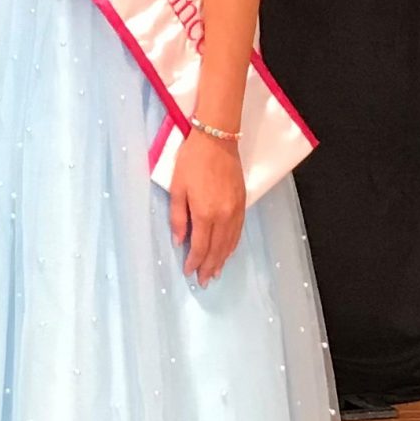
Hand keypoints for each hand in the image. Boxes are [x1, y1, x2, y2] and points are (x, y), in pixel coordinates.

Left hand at [168, 128, 246, 282]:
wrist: (217, 139)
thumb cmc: (192, 161)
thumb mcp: (177, 188)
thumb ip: (178, 217)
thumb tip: (179, 241)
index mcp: (205, 213)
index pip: (200, 246)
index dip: (194, 262)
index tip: (189, 273)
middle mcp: (223, 216)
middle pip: (217, 249)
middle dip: (209, 267)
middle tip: (204, 281)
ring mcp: (235, 210)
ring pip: (230, 243)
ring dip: (222, 260)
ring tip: (216, 272)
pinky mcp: (242, 203)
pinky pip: (238, 231)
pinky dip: (232, 245)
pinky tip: (227, 251)